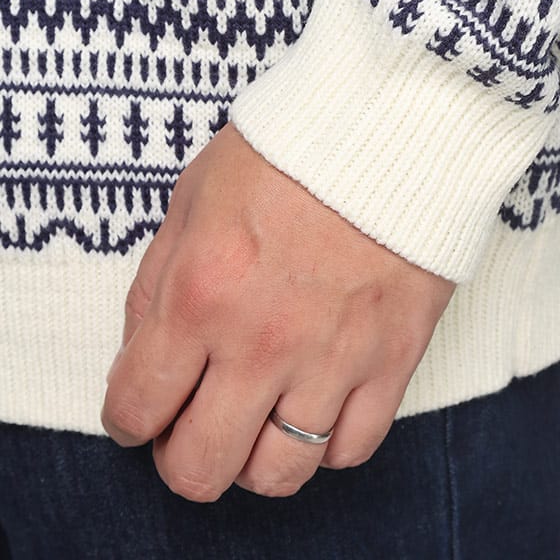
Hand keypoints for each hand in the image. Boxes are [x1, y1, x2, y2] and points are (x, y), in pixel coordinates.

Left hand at [100, 121, 456, 500]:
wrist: (394, 122)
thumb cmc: (290, 149)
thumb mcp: (196, 193)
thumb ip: (157, 279)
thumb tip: (143, 353)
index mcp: (200, 292)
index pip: (136, 407)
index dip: (127, 420)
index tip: (140, 411)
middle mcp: (261, 341)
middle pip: (200, 466)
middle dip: (181, 457)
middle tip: (191, 427)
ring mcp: (332, 358)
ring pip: (277, 474)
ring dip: (253, 458)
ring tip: (256, 421)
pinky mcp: (393, 360)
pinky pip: (350, 450)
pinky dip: (325, 444)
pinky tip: (316, 407)